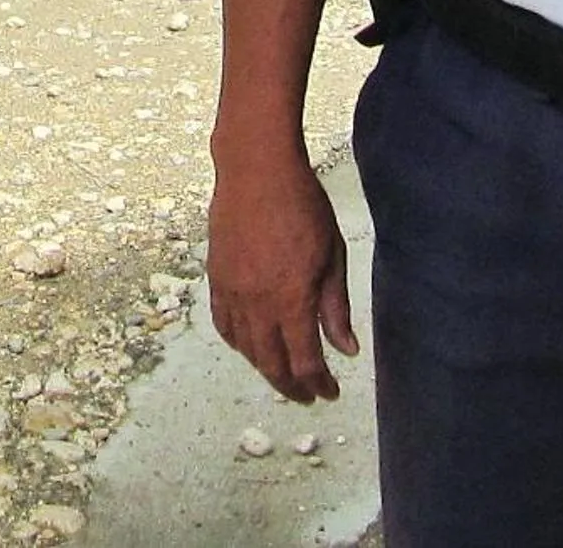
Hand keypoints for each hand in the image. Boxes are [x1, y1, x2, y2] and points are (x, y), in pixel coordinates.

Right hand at [207, 155, 358, 403]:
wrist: (256, 168)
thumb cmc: (301, 203)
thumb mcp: (332, 253)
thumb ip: (335, 306)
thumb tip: (346, 349)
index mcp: (291, 299)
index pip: (305, 360)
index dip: (318, 383)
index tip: (330, 392)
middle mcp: (258, 303)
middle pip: (272, 363)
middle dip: (292, 385)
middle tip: (308, 394)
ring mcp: (233, 292)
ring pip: (246, 349)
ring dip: (265, 368)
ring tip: (283, 374)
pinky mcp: (216, 277)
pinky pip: (224, 324)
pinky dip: (238, 343)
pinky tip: (250, 345)